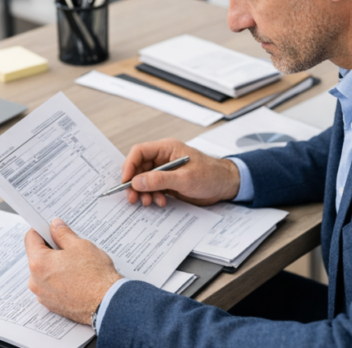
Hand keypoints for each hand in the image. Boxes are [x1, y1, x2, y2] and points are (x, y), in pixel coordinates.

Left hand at [25, 218, 122, 324]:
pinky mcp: (52, 305)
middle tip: (68, 246)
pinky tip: (75, 278)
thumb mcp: (79, 246)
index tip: (50, 228)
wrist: (107, 303)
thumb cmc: (95, 276)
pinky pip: (51, 287)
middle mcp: (35, 281)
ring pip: (44, 272)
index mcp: (39, 263)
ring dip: (55, 265)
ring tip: (75, 264)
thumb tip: (56, 226)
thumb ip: (63, 234)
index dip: (41, 229)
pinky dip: (59, 280)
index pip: (31, 238)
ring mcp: (43, 295)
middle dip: (51, 249)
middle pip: (37, 256)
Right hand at [123, 138, 240, 206]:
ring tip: (149, 202)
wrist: (226, 186)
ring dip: (144, 192)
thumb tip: (137, 181)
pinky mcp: (169, 182)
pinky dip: (153, 196)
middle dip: (135, 184)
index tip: (125, 181)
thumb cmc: (211, 175)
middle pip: (139, 168)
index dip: (129, 166)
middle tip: (133, 198)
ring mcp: (166, 171)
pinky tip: (160, 202)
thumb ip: (159, 180)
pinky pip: (153, 188)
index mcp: (167, 148)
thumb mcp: (184, 178)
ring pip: (145, 180)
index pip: (139, 152)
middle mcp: (164, 158)